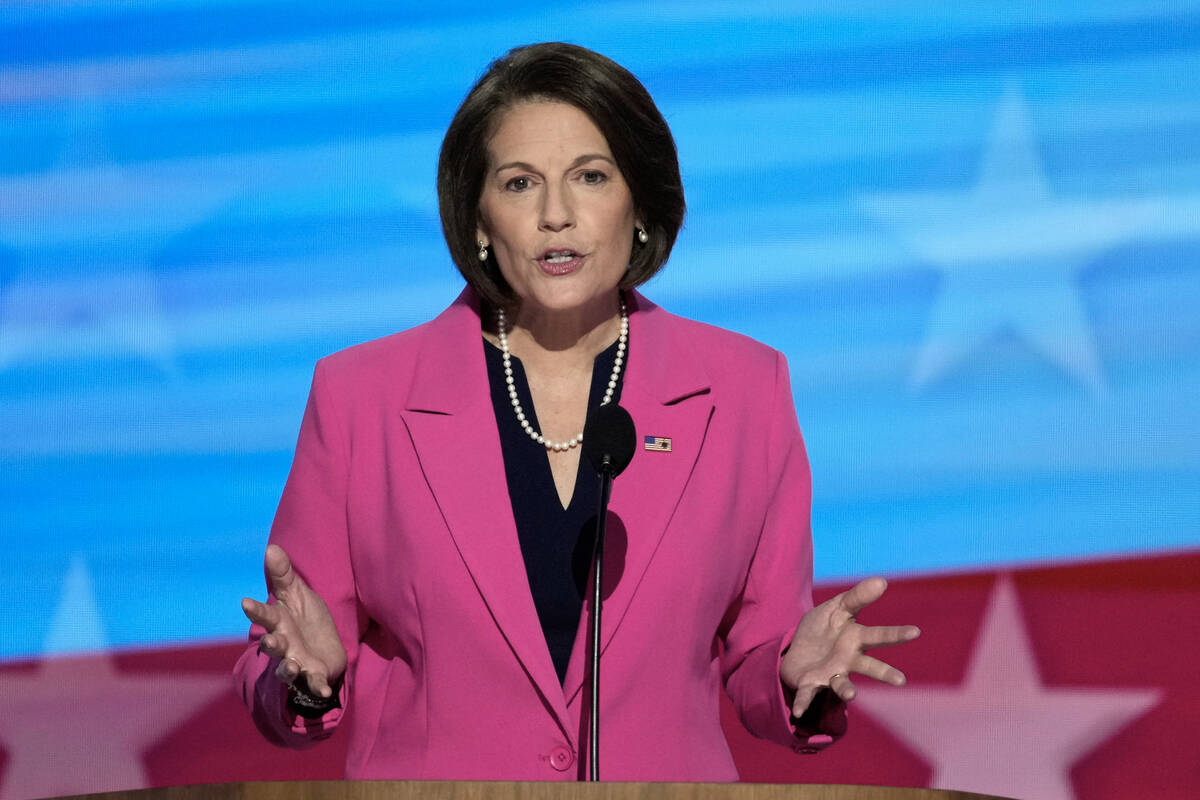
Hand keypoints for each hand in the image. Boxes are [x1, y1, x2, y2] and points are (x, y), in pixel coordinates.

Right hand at [241, 544, 347, 698]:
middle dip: (271, 642)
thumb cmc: (306, 620)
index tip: (245, 602)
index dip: (256, 610)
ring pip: (287, 667)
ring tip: (291, 666)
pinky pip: (314, 683)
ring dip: (288, 668)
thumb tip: (271, 547)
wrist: (324, 648)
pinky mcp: (314, 675)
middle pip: (273, 644)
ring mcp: (296, 661)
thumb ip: (284, 576)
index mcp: (279, 622)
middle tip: (269, 638)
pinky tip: (323, 690)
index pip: (266, 615)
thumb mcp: (298, 594)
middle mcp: (283, 644)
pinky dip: (318, 686)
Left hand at [780, 577, 918, 716]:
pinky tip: (799, 713)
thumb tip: (882, 580)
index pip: (879, 635)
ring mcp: (831, 674)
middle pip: (869, 666)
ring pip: (843, 685)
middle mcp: (848, 660)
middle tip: (900, 680)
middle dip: (884, 673)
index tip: (915, 631)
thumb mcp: (836, 607)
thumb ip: (857, 596)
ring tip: (851, 695)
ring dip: (847, 690)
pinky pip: (808, 694)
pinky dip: (804, 703)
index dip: (896, 633)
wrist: (796, 650)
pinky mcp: (812, 684)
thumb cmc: (824, 629)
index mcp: (856, 638)